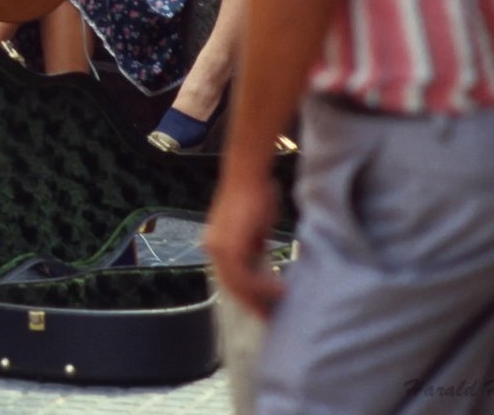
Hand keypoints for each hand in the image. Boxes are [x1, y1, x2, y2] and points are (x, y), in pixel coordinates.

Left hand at [203, 168, 284, 320]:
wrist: (249, 175)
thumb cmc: (255, 196)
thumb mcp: (255, 229)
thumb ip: (254, 249)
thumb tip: (263, 269)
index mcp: (216, 245)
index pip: (230, 278)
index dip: (246, 295)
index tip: (263, 308)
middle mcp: (212, 249)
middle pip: (232, 286)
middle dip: (252, 303)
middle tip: (271, 317)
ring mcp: (219, 249)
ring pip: (238, 285)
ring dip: (260, 298)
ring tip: (280, 305)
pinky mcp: (229, 247)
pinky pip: (246, 277)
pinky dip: (263, 287)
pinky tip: (280, 289)